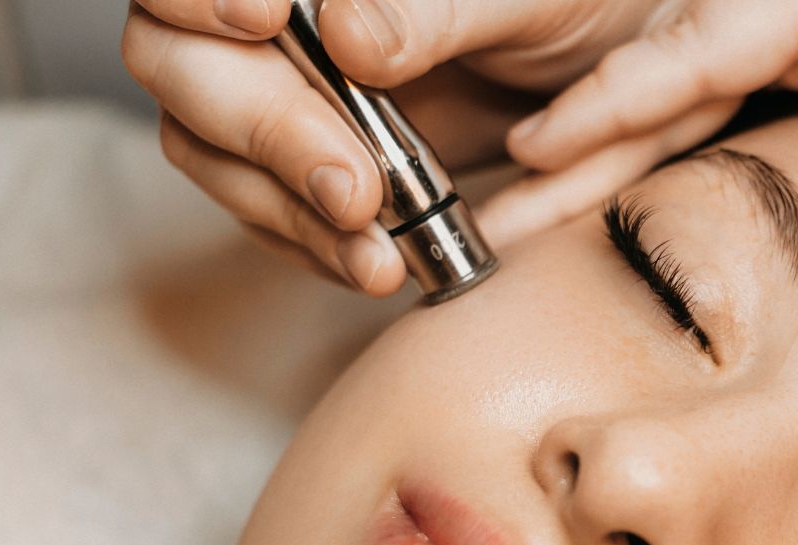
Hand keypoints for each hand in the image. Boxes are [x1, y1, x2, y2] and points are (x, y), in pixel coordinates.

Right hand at [121, 0, 665, 293]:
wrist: (615, 73)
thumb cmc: (566, 6)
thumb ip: (430, 10)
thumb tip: (347, 34)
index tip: (262, 18)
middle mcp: (263, 24)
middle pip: (182, 68)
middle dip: (268, 132)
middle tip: (356, 187)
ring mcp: (274, 97)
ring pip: (213, 155)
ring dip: (292, 214)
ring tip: (377, 254)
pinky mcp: (304, 171)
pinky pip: (273, 216)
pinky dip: (323, 249)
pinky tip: (381, 265)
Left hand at [481, 0, 797, 246]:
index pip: (678, 127)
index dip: (598, 184)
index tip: (528, 249)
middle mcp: (783, 27)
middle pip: (641, 105)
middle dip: (552, 175)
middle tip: (466, 243)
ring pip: (647, 77)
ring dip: (561, 142)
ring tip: (483, 207)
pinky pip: (709, 52)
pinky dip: (629, 100)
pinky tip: (554, 144)